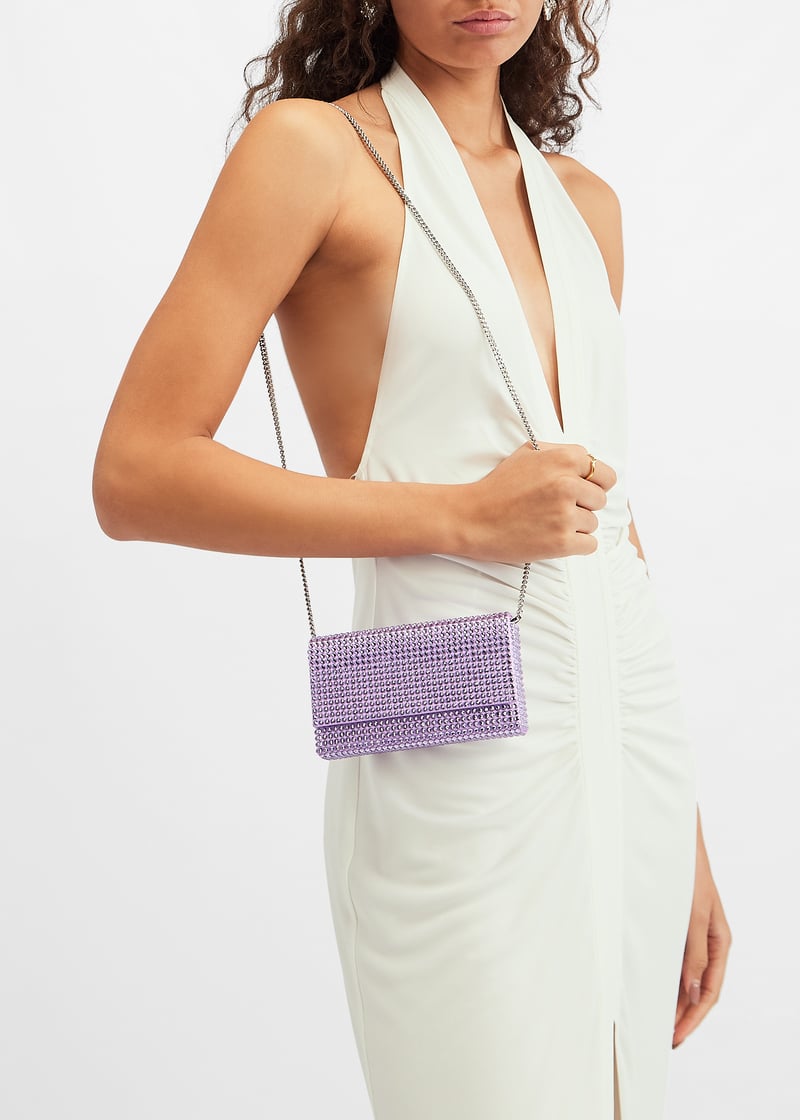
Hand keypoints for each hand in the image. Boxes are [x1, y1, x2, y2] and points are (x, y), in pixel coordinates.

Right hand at [465, 441, 617, 563]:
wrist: (471, 518)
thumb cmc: (498, 486)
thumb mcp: (527, 454)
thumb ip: (560, 453)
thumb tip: (589, 463)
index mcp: (564, 460)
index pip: (606, 475)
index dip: (594, 484)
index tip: (580, 491)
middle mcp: (568, 485)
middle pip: (600, 500)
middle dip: (583, 505)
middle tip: (556, 508)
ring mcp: (565, 515)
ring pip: (593, 523)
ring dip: (575, 526)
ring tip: (547, 523)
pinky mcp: (561, 542)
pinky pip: (590, 545)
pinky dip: (575, 545)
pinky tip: (554, 538)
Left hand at [673, 811, 732, 1047]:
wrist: (672, 839)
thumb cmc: (687, 872)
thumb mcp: (691, 915)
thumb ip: (693, 955)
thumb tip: (693, 994)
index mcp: (719, 940)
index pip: (710, 991)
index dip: (693, 1017)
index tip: (675, 1037)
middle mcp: (707, 941)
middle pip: (698, 989)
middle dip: (683, 1015)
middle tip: (661, 1038)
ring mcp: (691, 934)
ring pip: (684, 976)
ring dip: (672, 999)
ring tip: (654, 1021)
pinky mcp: (674, 925)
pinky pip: (672, 959)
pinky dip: (663, 977)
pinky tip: (649, 989)